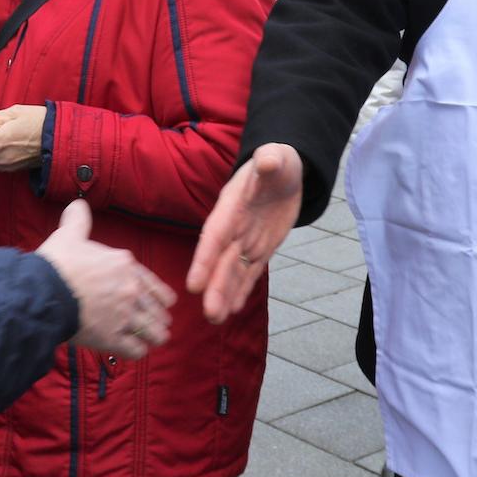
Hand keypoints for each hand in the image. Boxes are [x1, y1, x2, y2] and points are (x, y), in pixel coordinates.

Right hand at [36, 200, 175, 359]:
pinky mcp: (113, 338)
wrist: (43, 291)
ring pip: (154, 331)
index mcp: (125, 264)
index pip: (155, 285)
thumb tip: (78, 204)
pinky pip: (137, 350)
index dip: (162, 297)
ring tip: (153, 340)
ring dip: (154, 336)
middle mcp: (131, 289)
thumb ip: (78, 219)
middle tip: (158, 326)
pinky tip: (134, 350)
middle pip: (158, 310)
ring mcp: (124, 315)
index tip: (166, 304)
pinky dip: (137, 351)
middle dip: (159, 319)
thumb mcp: (69, 234)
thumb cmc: (57, 263)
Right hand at [186, 143, 302, 322]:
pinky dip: (242, 290)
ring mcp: (247, 240)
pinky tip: (234, 310)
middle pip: (221, 261)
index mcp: (232, 206)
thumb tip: (267, 159)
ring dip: (224, 295)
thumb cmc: (276, 160)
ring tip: (216, 320)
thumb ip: (269, 159)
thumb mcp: (276, 156)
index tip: (194, 284)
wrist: (283, 172)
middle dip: (215, 287)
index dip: (204, 260)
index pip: (216, 235)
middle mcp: (235, 227)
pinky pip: (251, 272)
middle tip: (209, 314)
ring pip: (233, 272)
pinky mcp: (261, 248)